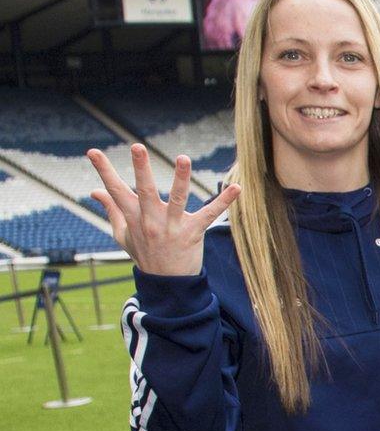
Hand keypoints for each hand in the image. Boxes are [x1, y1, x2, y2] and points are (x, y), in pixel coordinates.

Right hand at [87, 144, 238, 276]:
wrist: (166, 283)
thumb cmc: (144, 253)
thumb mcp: (123, 234)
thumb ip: (111, 209)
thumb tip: (94, 191)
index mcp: (133, 217)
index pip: (115, 190)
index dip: (103, 171)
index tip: (92, 152)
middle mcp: (150, 220)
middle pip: (144, 191)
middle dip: (141, 169)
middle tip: (137, 147)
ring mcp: (172, 227)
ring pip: (177, 199)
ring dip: (180, 178)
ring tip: (183, 158)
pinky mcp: (194, 233)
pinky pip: (210, 214)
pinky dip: (225, 201)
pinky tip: (237, 187)